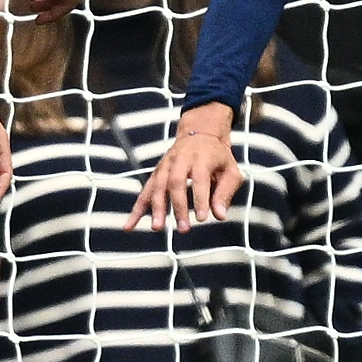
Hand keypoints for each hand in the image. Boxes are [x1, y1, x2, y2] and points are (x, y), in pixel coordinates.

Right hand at [128, 101, 241, 230]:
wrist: (200, 134)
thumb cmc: (218, 156)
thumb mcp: (231, 170)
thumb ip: (225, 192)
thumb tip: (219, 215)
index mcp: (201, 157)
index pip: (199, 179)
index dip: (200, 199)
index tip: (202, 218)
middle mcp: (180, 159)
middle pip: (175, 182)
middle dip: (178, 206)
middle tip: (183, 228)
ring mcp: (165, 165)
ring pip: (157, 186)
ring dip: (157, 208)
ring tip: (158, 227)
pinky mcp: (156, 173)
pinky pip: (145, 191)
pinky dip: (137, 208)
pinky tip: (130, 225)